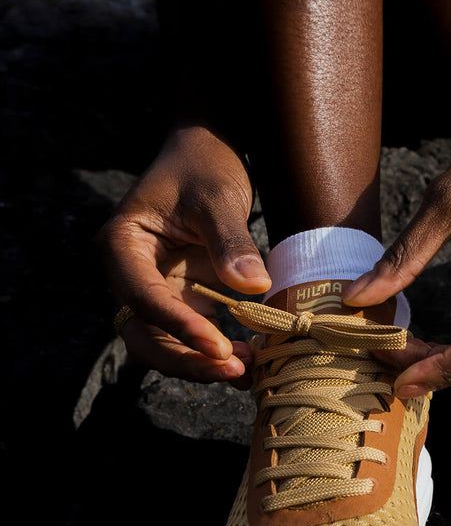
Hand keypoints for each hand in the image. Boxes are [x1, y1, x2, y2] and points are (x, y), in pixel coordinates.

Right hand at [96, 125, 270, 388]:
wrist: (208, 154)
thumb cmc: (204, 166)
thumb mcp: (217, 197)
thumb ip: (231, 241)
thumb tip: (253, 287)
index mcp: (122, 246)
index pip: (143, 298)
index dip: (178, 327)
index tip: (220, 347)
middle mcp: (131, 275)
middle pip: (144, 334)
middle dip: (185, 360)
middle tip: (234, 371)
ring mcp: (156, 290)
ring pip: (165, 344)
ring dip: (201, 364)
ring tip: (248, 371)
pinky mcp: (183, 299)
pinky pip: (193, 337)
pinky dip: (217, 354)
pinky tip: (252, 363)